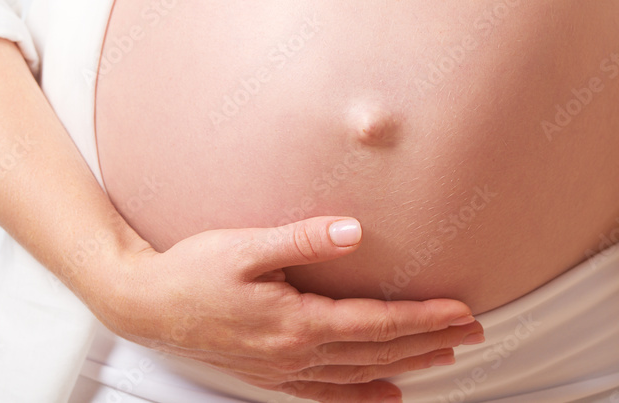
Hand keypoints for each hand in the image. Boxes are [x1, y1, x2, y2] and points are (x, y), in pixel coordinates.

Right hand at [97, 216, 483, 401]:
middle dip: (429, 343)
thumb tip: (353, 232)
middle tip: (473, 334)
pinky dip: (362, 396)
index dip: (423, 319)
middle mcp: (295, 353)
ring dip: (406, 366)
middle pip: (378, 353)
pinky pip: (327, 393)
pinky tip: (385, 396)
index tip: (461, 312)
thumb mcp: (245, 246)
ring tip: (444, 357)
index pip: (376, 324)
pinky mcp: (270, 373)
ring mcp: (283, 369)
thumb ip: (302, 239)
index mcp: (295, 322)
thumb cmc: (192, 271)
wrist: (144, 304)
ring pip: (359, 375)